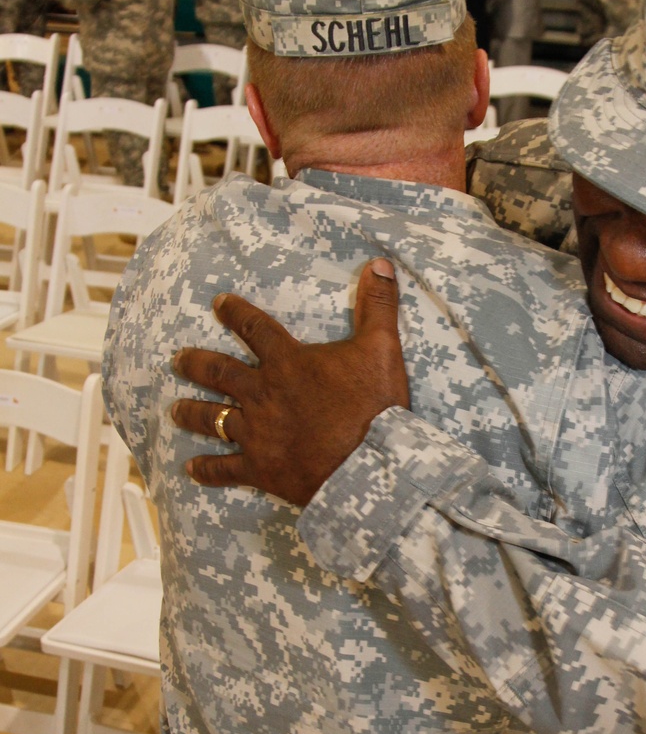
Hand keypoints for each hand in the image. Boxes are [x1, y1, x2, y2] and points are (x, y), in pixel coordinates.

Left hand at [170, 259, 409, 506]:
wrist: (370, 465)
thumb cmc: (376, 408)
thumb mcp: (381, 348)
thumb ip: (378, 305)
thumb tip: (380, 263)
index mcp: (287, 362)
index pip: (254, 327)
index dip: (235, 311)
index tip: (218, 303)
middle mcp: (262, 394)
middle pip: (218, 373)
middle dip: (195, 364)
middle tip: (177, 360)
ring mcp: (257, 433)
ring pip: (213, 419)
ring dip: (192, 412)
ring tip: (175, 410)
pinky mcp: (260, 468)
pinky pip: (225, 469)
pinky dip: (207, 470)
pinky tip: (191, 469)